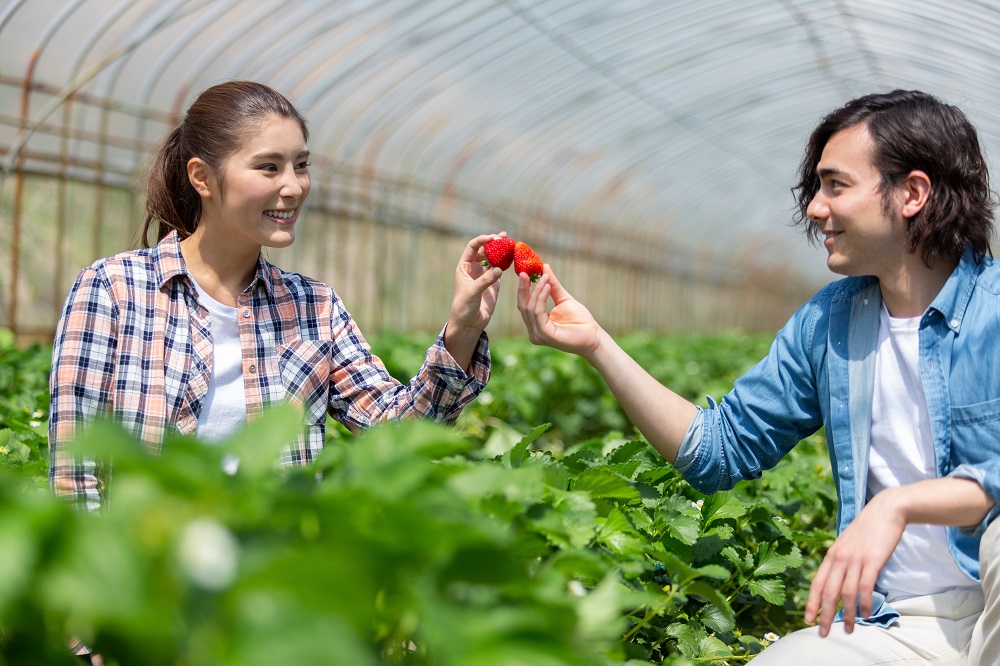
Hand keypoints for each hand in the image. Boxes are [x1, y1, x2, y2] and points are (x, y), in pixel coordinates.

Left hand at [448, 232, 504, 332]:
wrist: (469, 322)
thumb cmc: (464, 307)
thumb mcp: (472, 292)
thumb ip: (485, 280)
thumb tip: (499, 269)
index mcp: (464, 266)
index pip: (472, 247)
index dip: (482, 240)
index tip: (492, 238)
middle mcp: (474, 267)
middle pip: (484, 249)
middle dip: (494, 242)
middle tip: (504, 237)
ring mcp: (485, 274)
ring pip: (494, 257)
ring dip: (502, 249)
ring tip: (511, 242)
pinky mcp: (494, 282)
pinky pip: (501, 268)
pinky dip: (507, 261)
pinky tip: (513, 256)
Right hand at [517, 265, 601, 358]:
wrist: (593, 336)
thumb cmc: (580, 321)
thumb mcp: (563, 299)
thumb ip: (552, 285)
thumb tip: (544, 267)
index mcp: (537, 324)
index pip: (524, 305)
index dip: (523, 289)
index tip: (524, 272)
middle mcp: (534, 331)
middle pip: (523, 306)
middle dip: (523, 288)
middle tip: (525, 272)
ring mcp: (538, 334)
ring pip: (530, 308)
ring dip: (536, 290)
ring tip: (545, 277)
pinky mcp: (544, 334)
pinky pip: (538, 312)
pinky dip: (541, 298)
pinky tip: (547, 287)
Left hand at [804, 490, 905, 636]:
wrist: (886, 510)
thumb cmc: (868, 529)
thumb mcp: (847, 543)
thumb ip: (841, 560)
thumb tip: (838, 580)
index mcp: (831, 554)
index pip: (816, 583)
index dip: (811, 603)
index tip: (807, 619)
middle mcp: (839, 558)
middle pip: (828, 592)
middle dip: (824, 615)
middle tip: (823, 633)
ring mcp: (855, 559)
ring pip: (846, 593)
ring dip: (847, 614)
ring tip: (849, 630)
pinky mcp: (872, 561)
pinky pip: (865, 587)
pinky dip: (864, 604)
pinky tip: (866, 615)